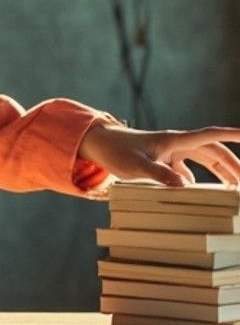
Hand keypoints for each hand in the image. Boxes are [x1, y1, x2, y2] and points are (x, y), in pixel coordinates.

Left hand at [78, 123, 239, 187]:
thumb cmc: (115, 151)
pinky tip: (197, 190)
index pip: (211, 135)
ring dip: (220, 171)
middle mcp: (176, 143)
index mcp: (174, 140)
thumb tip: (184, 185)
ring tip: (234, 188)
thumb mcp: (135, 165)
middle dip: (233, 165)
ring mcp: (170, 151)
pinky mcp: (162, 159)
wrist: (97, 145)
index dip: (233, 134)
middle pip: (213, 151)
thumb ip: (159, 174)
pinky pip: (187, 168)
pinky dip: (197, 178)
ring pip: (203, 159)